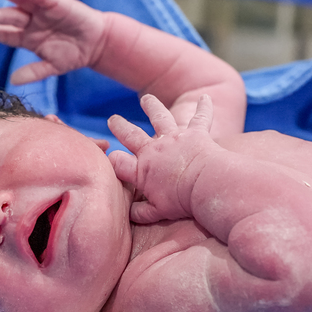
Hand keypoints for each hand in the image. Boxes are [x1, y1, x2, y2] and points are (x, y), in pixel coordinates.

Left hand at [0, 0, 108, 84]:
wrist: (97, 44)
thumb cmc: (74, 54)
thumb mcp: (52, 66)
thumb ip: (34, 72)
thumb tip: (13, 81)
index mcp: (28, 38)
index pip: (6, 34)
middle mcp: (32, 22)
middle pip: (11, 17)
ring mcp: (43, 11)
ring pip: (21, 1)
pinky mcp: (56, 2)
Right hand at [107, 94, 218, 224]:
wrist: (205, 186)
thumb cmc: (182, 202)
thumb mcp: (158, 212)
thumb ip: (141, 212)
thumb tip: (129, 214)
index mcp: (142, 170)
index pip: (117, 162)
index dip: (110, 159)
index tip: (106, 157)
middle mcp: (154, 149)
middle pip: (131, 134)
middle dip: (120, 127)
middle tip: (113, 120)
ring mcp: (174, 138)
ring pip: (160, 118)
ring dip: (153, 107)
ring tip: (146, 99)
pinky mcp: (195, 134)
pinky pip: (200, 117)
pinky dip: (204, 107)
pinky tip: (205, 97)